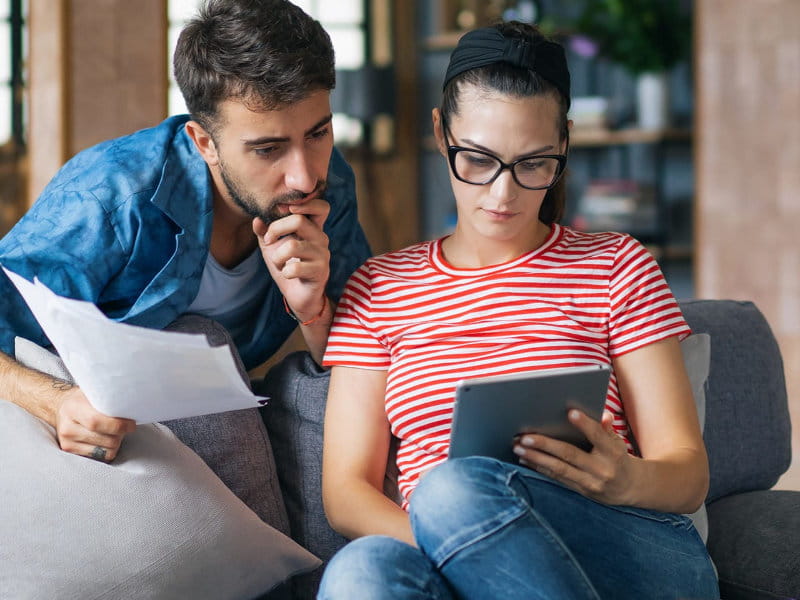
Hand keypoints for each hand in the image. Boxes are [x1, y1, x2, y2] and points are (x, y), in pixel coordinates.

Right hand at [54, 385, 135, 461]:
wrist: (62, 408)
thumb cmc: (83, 399)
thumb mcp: (93, 392)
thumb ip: (108, 399)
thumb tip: (131, 404)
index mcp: (73, 408)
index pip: (97, 421)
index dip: (118, 425)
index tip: (131, 424)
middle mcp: (68, 427)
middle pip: (106, 439)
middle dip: (121, 434)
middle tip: (126, 426)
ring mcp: (68, 442)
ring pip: (106, 451)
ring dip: (116, 443)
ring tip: (115, 432)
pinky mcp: (71, 451)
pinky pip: (100, 457)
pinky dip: (108, 450)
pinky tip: (107, 439)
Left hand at [253, 198, 330, 322]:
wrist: (298, 295)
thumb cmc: (287, 266)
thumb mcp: (272, 247)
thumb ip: (264, 232)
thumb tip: (256, 219)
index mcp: (312, 228)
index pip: (321, 206)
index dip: (305, 203)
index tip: (283, 211)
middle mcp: (321, 238)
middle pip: (299, 220)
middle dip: (276, 229)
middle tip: (268, 240)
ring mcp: (322, 255)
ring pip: (292, 246)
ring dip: (277, 257)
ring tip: (278, 263)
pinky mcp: (320, 271)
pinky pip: (294, 268)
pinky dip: (284, 272)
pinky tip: (287, 275)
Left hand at [513, 410, 635, 504]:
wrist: (631, 488)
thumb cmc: (619, 457)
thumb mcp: (618, 441)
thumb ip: (607, 429)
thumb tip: (604, 414)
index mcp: (613, 453)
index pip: (598, 436)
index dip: (585, 424)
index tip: (570, 412)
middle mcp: (602, 469)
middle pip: (570, 454)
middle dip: (545, 445)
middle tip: (524, 436)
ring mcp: (590, 483)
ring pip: (559, 469)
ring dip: (535, 457)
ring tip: (518, 447)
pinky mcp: (581, 491)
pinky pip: (557, 478)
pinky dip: (539, 468)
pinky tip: (525, 459)